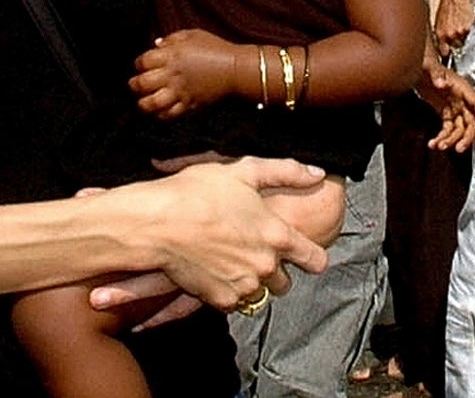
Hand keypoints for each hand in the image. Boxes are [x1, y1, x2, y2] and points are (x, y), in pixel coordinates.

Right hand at [89, 157, 331, 316]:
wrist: (156, 224)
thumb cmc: (198, 193)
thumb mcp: (246, 171)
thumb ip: (288, 172)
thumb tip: (318, 174)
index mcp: (277, 235)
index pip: (315, 259)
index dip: (314, 257)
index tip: (308, 255)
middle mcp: (264, 265)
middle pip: (286, 282)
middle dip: (276, 270)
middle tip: (256, 252)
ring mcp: (242, 286)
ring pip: (260, 294)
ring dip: (252, 282)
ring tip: (233, 260)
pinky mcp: (219, 300)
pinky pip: (235, 302)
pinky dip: (229, 291)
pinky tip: (216, 270)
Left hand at [131, 29, 241, 117]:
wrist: (236, 68)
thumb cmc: (216, 48)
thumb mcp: (193, 35)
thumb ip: (172, 39)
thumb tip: (156, 45)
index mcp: (172, 55)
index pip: (142, 61)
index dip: (139, 63)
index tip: (143, 64)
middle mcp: (172, 74)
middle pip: (142, 83)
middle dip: (135, 84)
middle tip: (137, 84)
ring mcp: (180, 91)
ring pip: (151, 103)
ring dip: (143, 103)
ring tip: (145, 100)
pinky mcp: (188, 104)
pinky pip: (168, 115)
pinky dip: (160, 114)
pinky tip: (160, 109)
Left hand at [416, 57, 474, 151]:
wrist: (415, 66)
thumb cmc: (425, 63)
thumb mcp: (428, 65)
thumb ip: (436, 74)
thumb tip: (442, 83)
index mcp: (460, 87)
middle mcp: (459, 98)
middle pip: (469, 120)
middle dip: (466, 136)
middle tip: (458, 148)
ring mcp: (453, 106)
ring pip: (458, 128)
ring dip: (450, 140)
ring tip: (438, 146)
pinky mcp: (444, 112)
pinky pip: (447, 129)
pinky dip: (441, 137)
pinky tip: (432, 143)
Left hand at [434, 0, 474, 53]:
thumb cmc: (446, 6)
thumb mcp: (438, 22)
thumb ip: (441, 35)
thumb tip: (443, 47)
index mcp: (440, 35)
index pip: (445, 53)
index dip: (448, 53)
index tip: (450, 52)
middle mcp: (450, 35)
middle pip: (457, 48)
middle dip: (457, 43)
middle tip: (457, 34)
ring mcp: (461, 32)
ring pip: (466, 41)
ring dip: (465, 36)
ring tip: (462, 26)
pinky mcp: (470, 26)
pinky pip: (472, 34)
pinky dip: (471, 30)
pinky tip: (467, 22)